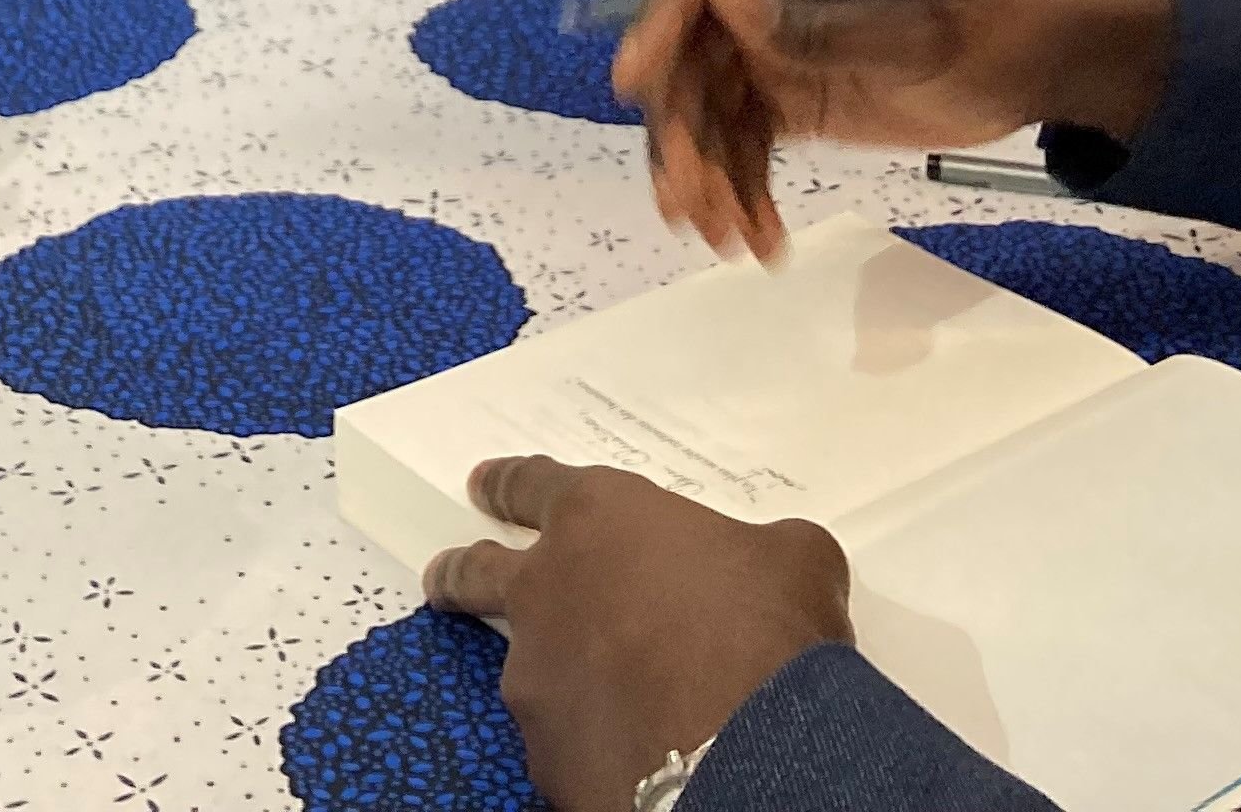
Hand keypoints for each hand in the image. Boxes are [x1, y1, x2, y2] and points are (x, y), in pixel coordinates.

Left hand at [423, 456, 853, 810]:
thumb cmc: (770, 632)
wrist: (746, 754)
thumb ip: (755, 551)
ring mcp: (535, 680)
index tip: (483, 485)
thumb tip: (761, 572)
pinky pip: (563, 740)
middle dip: (459, 571)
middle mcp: (546, 592)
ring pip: (529, 670)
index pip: (534, 484)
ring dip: (557, 674)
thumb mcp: (792, 559)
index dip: (509, 484)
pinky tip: (630, 752)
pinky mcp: (544, 757)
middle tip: (447, 575)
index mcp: (598, 520)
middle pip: (477, 572)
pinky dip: (589, 740)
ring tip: (608, 697)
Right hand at [612, 0, 1178, 259]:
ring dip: (707, 173)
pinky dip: (744, 191)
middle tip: (689, 201)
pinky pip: (745, 142)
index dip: (659, 20)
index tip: (636, 85)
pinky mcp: (793, 95)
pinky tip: (762, 241)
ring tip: (728, 238)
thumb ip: (818, 20)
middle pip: (691, 49)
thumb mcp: (914, 24)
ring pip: (710, 107)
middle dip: (682, 128)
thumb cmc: (992, 20)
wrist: (1042, 61)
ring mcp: (777, 43)